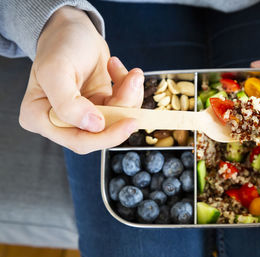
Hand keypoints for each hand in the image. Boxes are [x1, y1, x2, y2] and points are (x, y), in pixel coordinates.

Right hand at [19, 7, 143, 153]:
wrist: (73, 29)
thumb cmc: (60, 45)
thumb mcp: (57, 70)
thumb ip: (68, 104)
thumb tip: (94, 126)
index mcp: (41, 118)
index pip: (78, 140)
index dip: (107, 135)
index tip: (129, 119)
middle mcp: (61, 122)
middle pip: (102, 133)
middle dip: (124, 110)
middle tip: (134, 84)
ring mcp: (84, 115)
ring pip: (117, 119)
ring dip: (130, 96)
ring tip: (131, 73)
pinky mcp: (101, 106)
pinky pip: (123, 107)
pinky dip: (129, 88)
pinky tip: (117, 68)